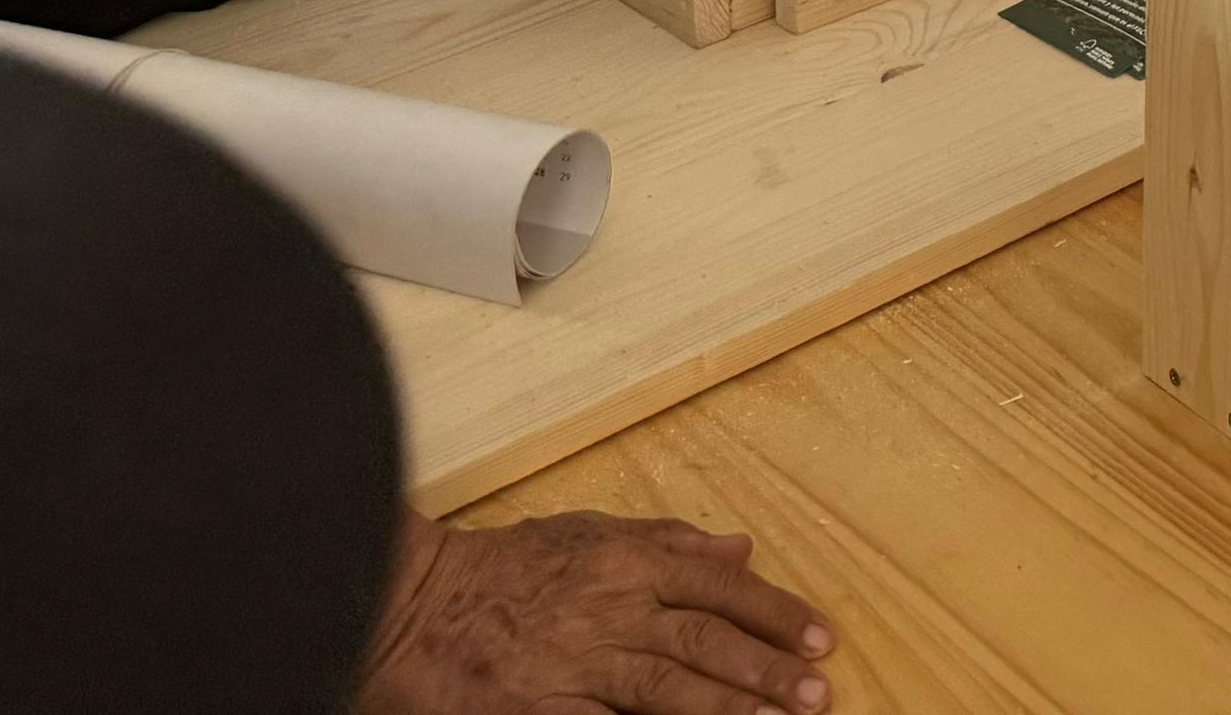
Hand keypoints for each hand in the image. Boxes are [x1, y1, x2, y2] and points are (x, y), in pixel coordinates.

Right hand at [359, 508, 833, 714]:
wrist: (409, 604)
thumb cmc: (500, 568)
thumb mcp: (588, 533)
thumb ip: (667, 541)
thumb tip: (740, 548)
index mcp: (627, 562)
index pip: (720, 588)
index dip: (775, 613)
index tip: (821, 638)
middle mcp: (611, 610)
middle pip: (705, 641)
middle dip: (768, 669)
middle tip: (817, 694)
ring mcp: (575, 664)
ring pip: (668, 687)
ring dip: (728, 707)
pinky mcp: (539, 711)